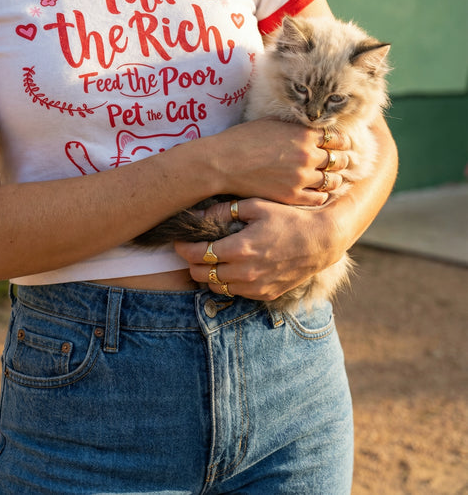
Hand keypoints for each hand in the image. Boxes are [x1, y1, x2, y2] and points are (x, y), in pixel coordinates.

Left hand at [174, 197, 345, 300]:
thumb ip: (224, 211)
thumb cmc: (289, 218)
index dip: (183, 248)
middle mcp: (244, 272)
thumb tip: (198, 215)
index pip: (197, 255)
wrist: (321, 241)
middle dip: (192, 262)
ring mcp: (255, 286)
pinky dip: (228, 282)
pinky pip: (235, 293)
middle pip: (201, 274)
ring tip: (213, 259)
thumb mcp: (256, 206)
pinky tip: (233, 267)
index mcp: (240, 248)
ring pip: (216, 287)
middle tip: (194, 249)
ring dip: (209, 274)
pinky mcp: (265, 294)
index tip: (180, 241)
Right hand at [210, 120, 349, 206]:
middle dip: (344, 160)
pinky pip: (319, 198)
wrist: (223, 163)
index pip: (338, 138)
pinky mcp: (292, 196)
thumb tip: (309, 125)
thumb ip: (295, 125)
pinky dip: (322, 195)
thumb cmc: (243, 139)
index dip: (343, 142)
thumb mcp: (271, 122)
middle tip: (344, 162)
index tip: (343, 145)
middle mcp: (307, 156)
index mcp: (304, 134)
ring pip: (333, 180)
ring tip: (333, 178)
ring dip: (335, 178)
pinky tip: (319, 192)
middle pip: (340, 159)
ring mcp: (301, 178)